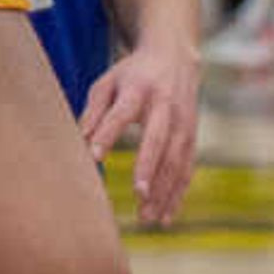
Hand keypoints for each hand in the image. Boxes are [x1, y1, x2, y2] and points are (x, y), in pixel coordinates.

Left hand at [82, 35, 201, 227]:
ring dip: (164, 190)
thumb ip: (94, 112)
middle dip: (150, 167)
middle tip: (138, 194)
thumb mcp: (108, 83)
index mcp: (139, 89)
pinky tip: (165, 216)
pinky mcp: (192, 136)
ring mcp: (184, 122)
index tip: (94, 156)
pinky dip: (177, 194)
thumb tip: (80, 143)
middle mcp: (166, 106)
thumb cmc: (132, 74)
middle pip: (159, 139)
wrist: (175, 56)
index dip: (108, 133)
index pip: (122, 112)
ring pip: (176, 160)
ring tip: (146, 217)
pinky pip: (186, 169)